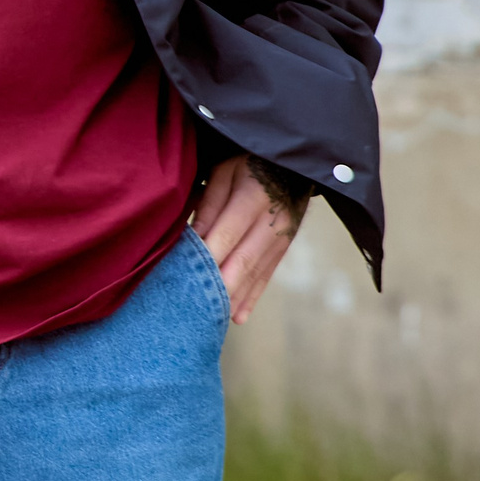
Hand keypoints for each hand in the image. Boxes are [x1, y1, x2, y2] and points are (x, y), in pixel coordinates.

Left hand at [188, 154, 307, 325]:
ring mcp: (282, 238)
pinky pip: (268, 275)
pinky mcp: (285, 248)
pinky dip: (252, 297)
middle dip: (218, 286)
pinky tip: (237, 316)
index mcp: (253, 197)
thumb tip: (196, 237)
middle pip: (243, 261)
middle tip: (193, 308)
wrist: (295, 163)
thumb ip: (210, 202)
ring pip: (255, 273)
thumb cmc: (249, 162)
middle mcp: (273, 222)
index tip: (185, 277)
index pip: (226, 234)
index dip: (207, 258)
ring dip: (233, 297)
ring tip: (209, 319)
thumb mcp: (226, 170)